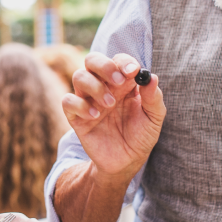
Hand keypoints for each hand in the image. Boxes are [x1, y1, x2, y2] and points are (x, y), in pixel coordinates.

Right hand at [62, 53, 165, 179]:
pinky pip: (68, 101)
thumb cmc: (141, 136)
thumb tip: (151, 77)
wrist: (127, 162)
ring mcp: (88, 100)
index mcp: (123, 82)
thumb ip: (153, 98)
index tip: (133, 71)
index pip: (118, 60)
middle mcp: (104, 86)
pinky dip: (80, 105)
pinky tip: (95, 116)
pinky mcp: (76, 116)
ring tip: (109, 105)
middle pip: (92, 60)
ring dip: (94, 86)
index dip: (124, 62)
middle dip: (104, 66)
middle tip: (118, 82)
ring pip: (79, 76)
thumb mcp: (153, 118)